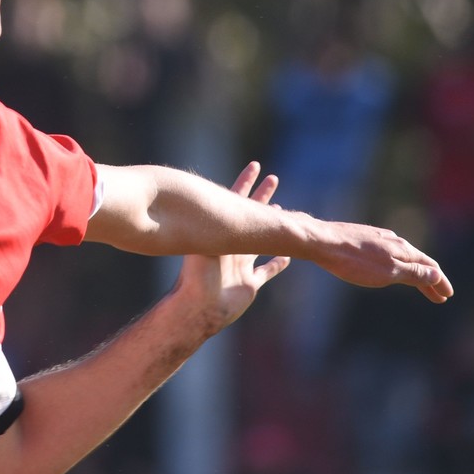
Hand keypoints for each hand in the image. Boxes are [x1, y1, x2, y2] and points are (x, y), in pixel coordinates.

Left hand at [172, 162, 289, 334]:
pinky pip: (267, 271)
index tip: (255, 164)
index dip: (245, 182)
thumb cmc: (195, 277)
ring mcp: (240, 264)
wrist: (197, 309)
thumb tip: (184, 191)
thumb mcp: (201, 243)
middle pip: (251, 215)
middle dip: (262, 196)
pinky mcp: (249, 284)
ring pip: (261, 241)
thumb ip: (201, 222)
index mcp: (221, 233)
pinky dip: (277, 263)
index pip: (235, 200)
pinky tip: (289, 256)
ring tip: (282, 211)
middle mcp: (232, 245)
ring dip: (271, 228)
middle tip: (274, 177)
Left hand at [306, 216, 452, 302]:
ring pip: (402, 257)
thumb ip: (413, 273)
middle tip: (439, 297)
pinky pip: (388, 253)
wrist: (320, 241)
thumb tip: (436, 274)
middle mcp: (393, 240)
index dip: (440, 282)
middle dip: (430, 280)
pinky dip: (397, 265)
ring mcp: (377, 238)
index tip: (448, 295)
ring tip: (419, 285)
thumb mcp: (388, 272)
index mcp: (402, 249)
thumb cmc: (353, 261)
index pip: (429, 266)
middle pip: (417, 262)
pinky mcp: (362, 238)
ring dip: (414, 273)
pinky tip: (391, 267)